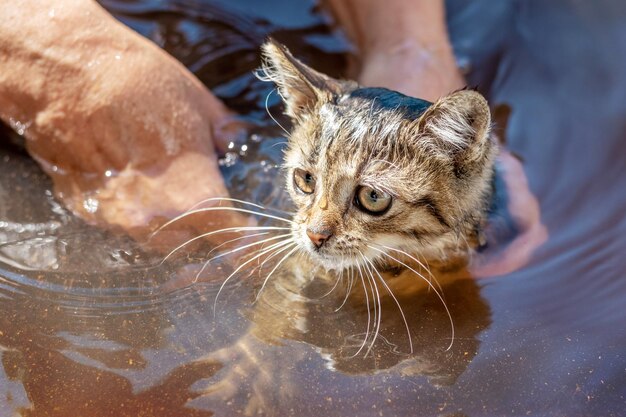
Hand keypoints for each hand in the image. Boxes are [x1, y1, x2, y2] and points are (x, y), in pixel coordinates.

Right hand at [0, 0, 247, 246]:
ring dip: (177, 231)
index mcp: (194, 194)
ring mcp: (117, 218)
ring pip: (159, 243)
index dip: (249, 250)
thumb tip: (237, 143)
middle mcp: (156, 217)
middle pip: (195, 249)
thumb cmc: (140, 83)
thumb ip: (226, 135)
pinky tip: (142, 186)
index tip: (256, 247)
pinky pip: (125, 227)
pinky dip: (142, 216)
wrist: (64, 73)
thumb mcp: (199, 105)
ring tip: (180, 201)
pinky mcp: (87, 209)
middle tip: (221, 221)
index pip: (232, 242)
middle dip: (212, 239)